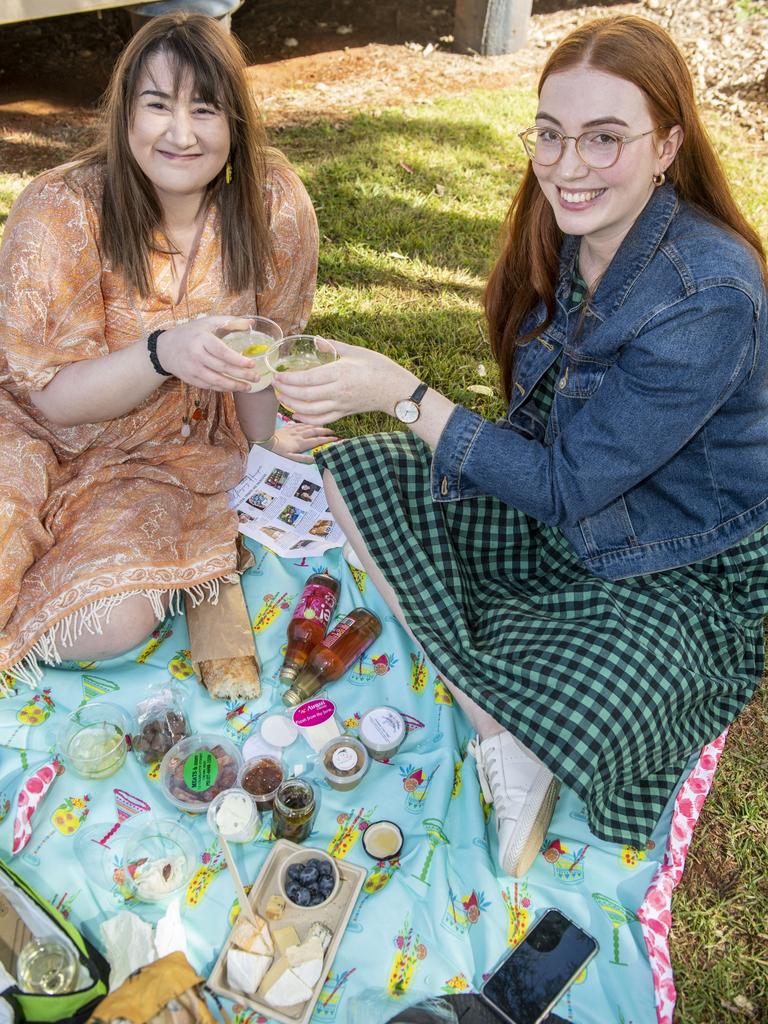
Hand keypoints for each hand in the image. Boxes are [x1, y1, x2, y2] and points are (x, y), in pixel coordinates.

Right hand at [155, 316, 262, 391]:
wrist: (165, 348)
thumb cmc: (191, 333)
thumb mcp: (208, 323)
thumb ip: (230, 322)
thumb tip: (251, 321)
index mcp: (201, 339)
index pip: (222, 351)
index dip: (237, 359)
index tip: (251, 364)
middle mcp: (196, 355)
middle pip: (222, 368)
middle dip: (241, 375)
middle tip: (256, 377)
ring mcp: (192, 369)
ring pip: (216, 381)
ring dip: (234, 386)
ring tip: (249, 387)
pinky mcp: (190, 379)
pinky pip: (209, 386)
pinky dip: (223, 388)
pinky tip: (234, 387)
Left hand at [266, 422, 339, 463]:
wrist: (265, 441)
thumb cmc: (277, 452)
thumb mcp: (289, 458)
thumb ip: (302, 458)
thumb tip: (315, 459)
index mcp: (301, 443)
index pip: (318, 440)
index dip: (328, 439)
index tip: (336, 439)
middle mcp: (299, 435)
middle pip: (315, 431)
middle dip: (325, 431)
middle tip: (333, 432)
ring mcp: (294, 430)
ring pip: (309, 426)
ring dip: (318, 426)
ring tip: (325, 426)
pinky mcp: (288, 427)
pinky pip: (300, 423)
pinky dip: (307, 422)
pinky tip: (309, 422)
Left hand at [272, 339, 417, 424]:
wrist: (396, 389)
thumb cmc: (378, 367)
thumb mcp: (356, 351)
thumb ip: (333, 346)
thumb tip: (315, 339)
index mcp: (340, 373)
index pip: (308, 379)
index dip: (289, 379)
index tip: (277, 375)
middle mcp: (338, 391)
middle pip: (304, 395)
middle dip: (285, 391)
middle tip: (274, 385)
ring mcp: (341, 405)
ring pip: (310, 410)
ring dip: (292, 405)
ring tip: (281, 397)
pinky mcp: (344, 413)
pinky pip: (321, 419)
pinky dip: (306, 419)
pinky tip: (296, 414)